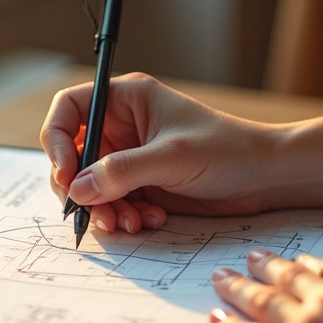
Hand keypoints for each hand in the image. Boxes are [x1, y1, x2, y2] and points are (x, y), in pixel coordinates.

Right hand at [39, 73, 283, 233]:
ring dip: (104, 209)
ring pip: (90, 186)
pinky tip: (150, 220)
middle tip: (93, 212)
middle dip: (81, 187)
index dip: (57, 140)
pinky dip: (124, 216)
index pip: (69, 110)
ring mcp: (130, 158)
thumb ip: (122, 172)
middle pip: (73, 155)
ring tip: (129, 223)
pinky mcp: (141, 185)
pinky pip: (113, 203)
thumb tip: (78, 189)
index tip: (65, 173)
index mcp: (126, 99)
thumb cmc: (227, 150)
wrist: (265, 178)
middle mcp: (122, 127)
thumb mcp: (171, 157)